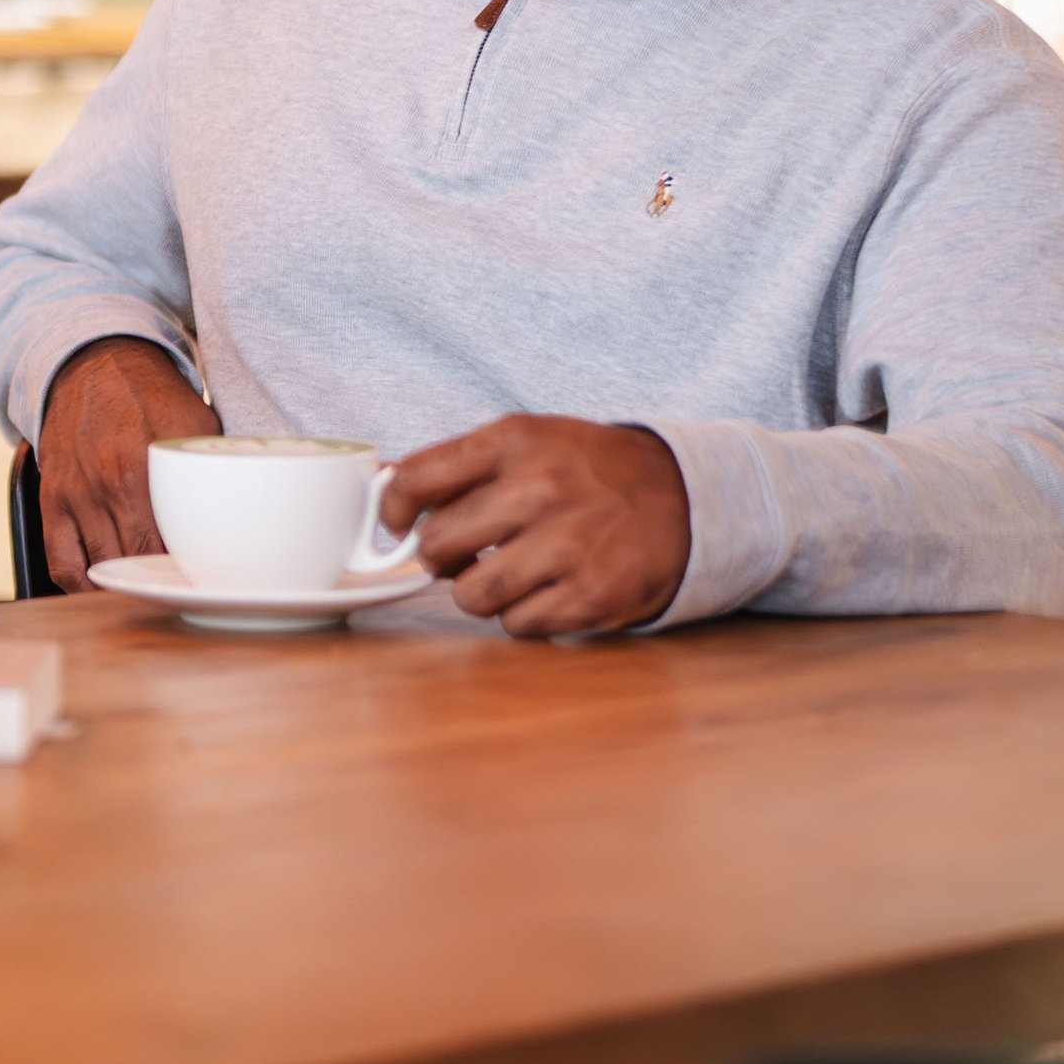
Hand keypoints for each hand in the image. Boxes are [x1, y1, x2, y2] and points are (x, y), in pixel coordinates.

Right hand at [38, 337, 211, 591]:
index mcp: (146, 469)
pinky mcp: (52, 500)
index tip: (205, 579)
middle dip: (161, 582)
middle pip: (137, 563)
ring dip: (125, 587)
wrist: (94, 366)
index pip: (170, 546)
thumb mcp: (196, 424)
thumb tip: (248, 509)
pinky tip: (105, 587)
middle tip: (182, 589)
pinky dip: (82, 584)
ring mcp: (75, 495)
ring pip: (100, 569)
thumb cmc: (150, 397)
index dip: (190, 571)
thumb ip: (214, 469)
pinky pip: (61, 563)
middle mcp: (107, 485)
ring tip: (150, 592)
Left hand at [381, 418, 692, 636]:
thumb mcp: (528, 439)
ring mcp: (568, 547)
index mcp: (515, 442)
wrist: (680, 497)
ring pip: (470, 596)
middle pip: (436, 547)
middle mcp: (540, 490)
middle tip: (462, 552)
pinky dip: (522, 613)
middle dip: (439, 557)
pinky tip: (546, 587)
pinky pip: (516, 624)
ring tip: (506, 571)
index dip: (393, 510)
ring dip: (478, 591)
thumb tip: (383, 489)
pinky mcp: (591, 596)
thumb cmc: (587, 471)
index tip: (399, 522)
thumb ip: (458, 463)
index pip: (415, 480)